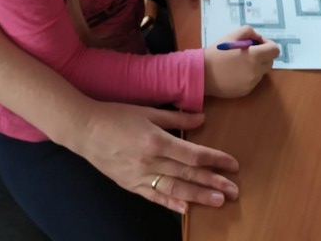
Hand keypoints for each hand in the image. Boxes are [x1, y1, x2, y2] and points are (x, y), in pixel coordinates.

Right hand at [81, 101, 239, 213]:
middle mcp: (150, 161)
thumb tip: (201, 119)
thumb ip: (175, 118)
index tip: (232, 164)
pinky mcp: (131, 185)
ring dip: (199, 195)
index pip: (192, 154)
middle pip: (187, 173)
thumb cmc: (116, 115)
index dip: (214, 159)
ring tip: (219, 201)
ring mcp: (140, 176)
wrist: (85, 130)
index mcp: (155, 140)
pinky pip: (154, 196)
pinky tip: (186, 208)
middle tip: (235, 190)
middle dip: (213, 182)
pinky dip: (171, 203)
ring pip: (175, 188)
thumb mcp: (147, 111)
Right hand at [204, 25, 279, 98]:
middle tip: (249, 51)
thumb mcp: (231, 35)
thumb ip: (248, 32)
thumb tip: (258, 38)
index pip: (274, 50)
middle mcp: (256, 71)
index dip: (268, 45)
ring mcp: (252, 83)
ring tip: (239, 62)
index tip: (257, 43)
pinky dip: (248, 75)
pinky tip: (235, 72)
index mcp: (254, 56)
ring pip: (262, 72)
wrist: (202, 73)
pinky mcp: (246, 91)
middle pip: (270, 62)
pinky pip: (253, 80)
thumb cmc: (216, 52)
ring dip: (256, 65)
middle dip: (263, 55)